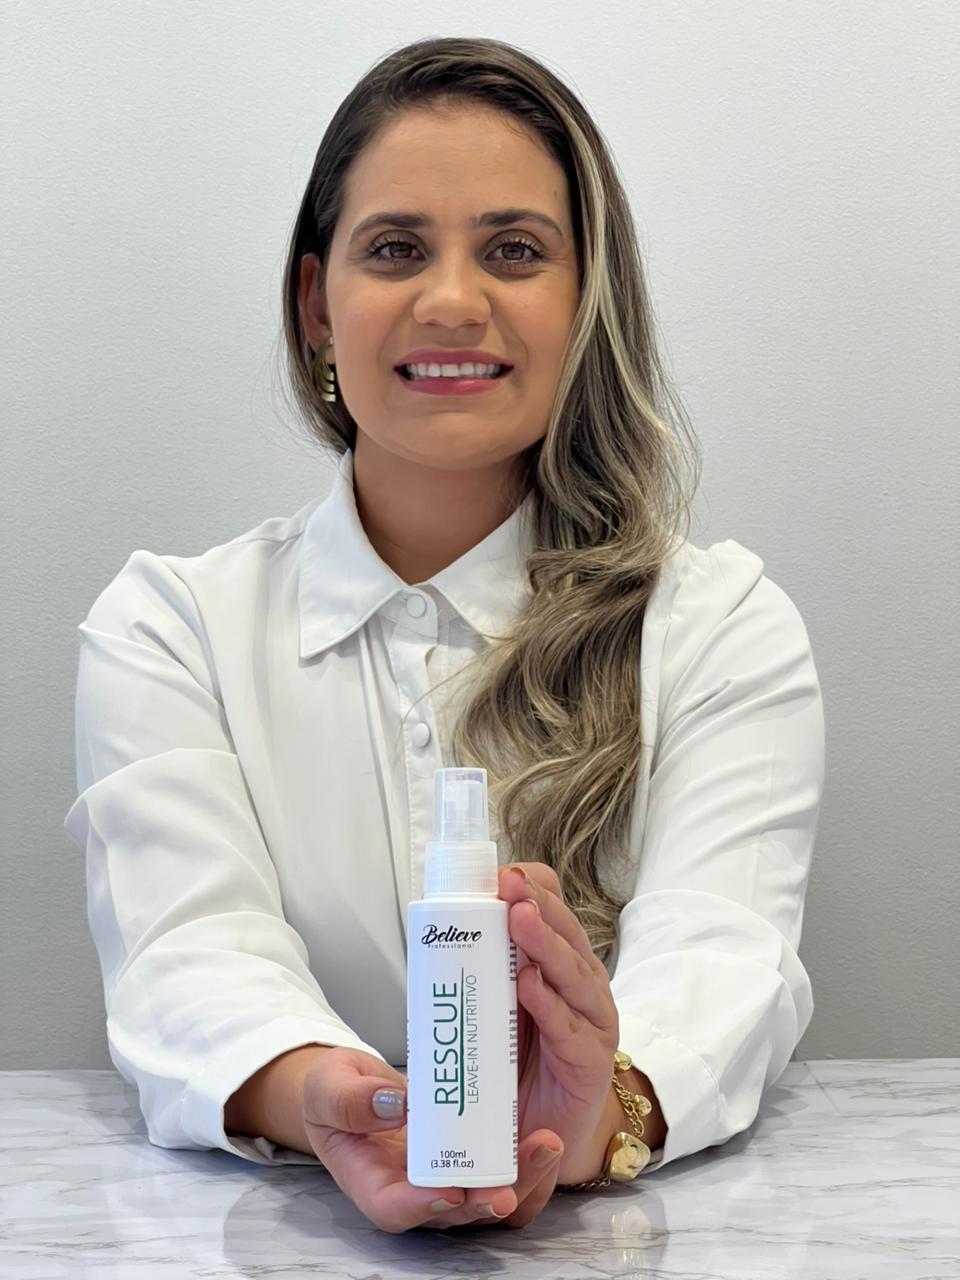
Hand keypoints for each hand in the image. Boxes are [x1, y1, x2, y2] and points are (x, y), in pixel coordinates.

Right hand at [300, 1046, 566, 1232]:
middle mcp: (413, 1191)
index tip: (451, 1192)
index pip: (396, 1209)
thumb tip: (398, 1104)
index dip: (424, 1207)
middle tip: (509, 1185)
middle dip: (485, 1201)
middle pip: (453, 1212)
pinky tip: (544, 1134)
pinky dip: (524, 1159)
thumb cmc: (333, 1092)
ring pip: (486, 1196)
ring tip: (545, 1147)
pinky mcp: (468, 1157)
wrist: (352, 1088)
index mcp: (371, 1182)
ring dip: (520, 1180)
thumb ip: (352, 1100)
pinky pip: (499, 1169)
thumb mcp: (327, 1086)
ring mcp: (444, 1177)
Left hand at [498, 861, 620, 1199]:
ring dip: (544, 943)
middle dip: (536, 904)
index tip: (503, 871)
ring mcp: (591, 1020)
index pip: (553, 908)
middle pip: (564, 932)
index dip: (532, 886)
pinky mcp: (588, 1062)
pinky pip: (569, 1029)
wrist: (541, 1132)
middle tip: (509, 885)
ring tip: (519, 919)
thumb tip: (438, 921)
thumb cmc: (516, 1061)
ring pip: (571, 972)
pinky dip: (549, 1006)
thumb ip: (481, 963)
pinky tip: (529, 986)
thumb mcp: (497, 1001)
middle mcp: (581, 982)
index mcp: (559, 960)